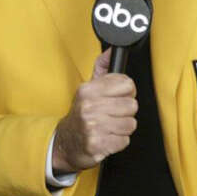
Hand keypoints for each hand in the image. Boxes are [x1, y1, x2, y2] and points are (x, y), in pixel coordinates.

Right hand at [51, 49, 137, 172]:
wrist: (65, 143)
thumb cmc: (81, 114)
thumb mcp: (89, 89)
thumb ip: (102, 69)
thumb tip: (112, 50)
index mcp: (89, 90)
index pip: (127, 84)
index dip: (126, 92)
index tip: (117, 97)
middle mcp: (89, 107)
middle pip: (132, 105)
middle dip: (125, 112)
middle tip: (112, 115)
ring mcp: (93, 127)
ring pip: (130, 123)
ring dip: (122, 128)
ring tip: (109, 127)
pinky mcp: (97, 145)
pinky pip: (124, 140)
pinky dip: (118, 142)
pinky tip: (106, 138)